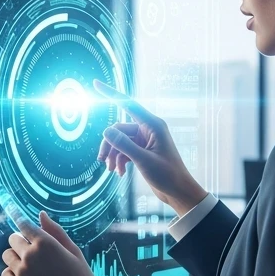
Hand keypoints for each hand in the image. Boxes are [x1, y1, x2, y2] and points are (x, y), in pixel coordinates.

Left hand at [1, 211, 99, 275]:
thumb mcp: (73, 251)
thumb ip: (55, 231)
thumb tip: (41, 214)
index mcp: (45, 243)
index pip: (23, 225)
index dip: (24, 226)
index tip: (25, 229)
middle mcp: (30, 255)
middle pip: (13, 239)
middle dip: (22, 242)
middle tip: (34, 253)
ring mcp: (22, 273)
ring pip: (7, 256)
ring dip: (15, 258)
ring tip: (31, 267)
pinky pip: (5, 274)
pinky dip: (12, 274)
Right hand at [93, 80, 207, 216]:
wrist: (178, 192)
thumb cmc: (168, 175)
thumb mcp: (143, 160)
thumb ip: (123, 144)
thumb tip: (106, 130)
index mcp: (153, 125)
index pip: (127, 104)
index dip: (110, 93)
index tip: (96, 83)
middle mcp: (148, 129)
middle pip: (118, 129)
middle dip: (109, 144)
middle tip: (101, 160)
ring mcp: (145, 140)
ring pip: (119, 141)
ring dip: (113, 155)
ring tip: (111, 170)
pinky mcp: (142, 150)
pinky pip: (124, 150)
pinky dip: (119, 160)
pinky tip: (119, 173)